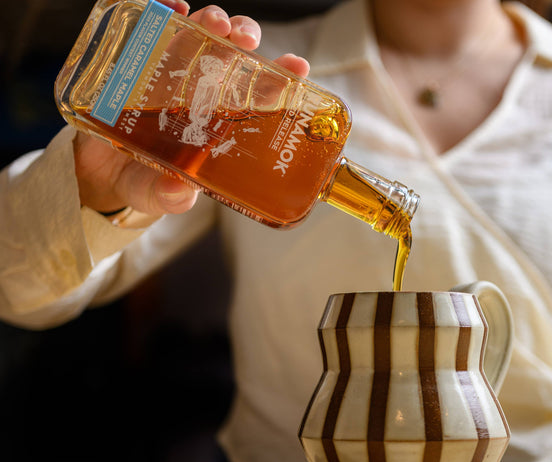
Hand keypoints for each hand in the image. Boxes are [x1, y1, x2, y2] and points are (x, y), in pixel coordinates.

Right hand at [74, 0, 309, 216]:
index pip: (260, 94)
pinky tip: (172, 7)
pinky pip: (155, 27)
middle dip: (246, 36)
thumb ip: (172, 197)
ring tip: (213, 24)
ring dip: (212, 20)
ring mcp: (173, 73)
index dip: (282, 78)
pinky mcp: (139, 61)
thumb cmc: (146, 184)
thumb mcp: (160, 196)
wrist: (99, 175)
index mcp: (222, 121)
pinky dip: (165, 10)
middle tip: (244, 40)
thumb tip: (179, 193)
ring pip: (201, 34)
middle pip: (234, 53)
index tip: (296, 66)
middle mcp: (203, 91)